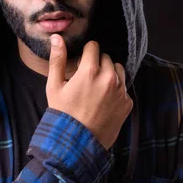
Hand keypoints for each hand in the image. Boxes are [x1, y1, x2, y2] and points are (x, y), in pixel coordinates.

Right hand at [46, 34, 132, 149]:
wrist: (78, 144)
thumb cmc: (63, 115)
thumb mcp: (54, 87)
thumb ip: (58, 60)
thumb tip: (57, 38)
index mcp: (90, 71)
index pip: (94, 46)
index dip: (86, 54)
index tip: (81, 64)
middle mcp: (109, 78)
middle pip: (106, 57)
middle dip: (97, 64)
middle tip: (87, 79)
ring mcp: (120, 91)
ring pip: (118, 70)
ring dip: (109, 74)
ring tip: (97, 89)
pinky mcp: (127, 103)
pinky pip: (123, 88)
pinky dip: (115, 90)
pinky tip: (104, 102)